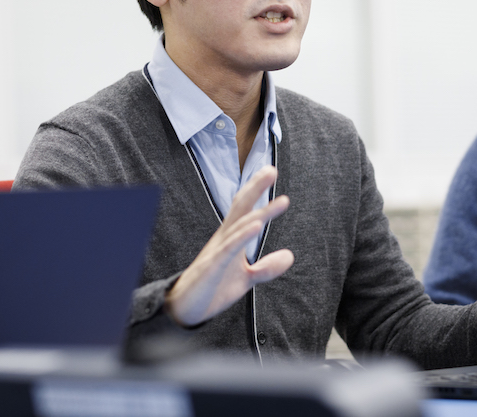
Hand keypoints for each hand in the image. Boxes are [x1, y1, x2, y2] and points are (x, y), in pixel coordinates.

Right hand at [165, 165, 293, 326]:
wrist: (186, 308)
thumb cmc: (213, 287)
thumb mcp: (246, 278)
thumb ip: (267, 267)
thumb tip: (290, 256)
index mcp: (231, 238)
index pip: (245, 208)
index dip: (256, 189)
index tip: (270, 171)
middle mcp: (224, 239)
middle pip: (241, 208)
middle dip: (255, 188)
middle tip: (271, 169)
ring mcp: (218, 251)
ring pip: (240, 226)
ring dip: (260, 212)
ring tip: (279, 201)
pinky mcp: (213, 266)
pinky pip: (229, 248)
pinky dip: (243, 236)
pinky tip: (256, 225)